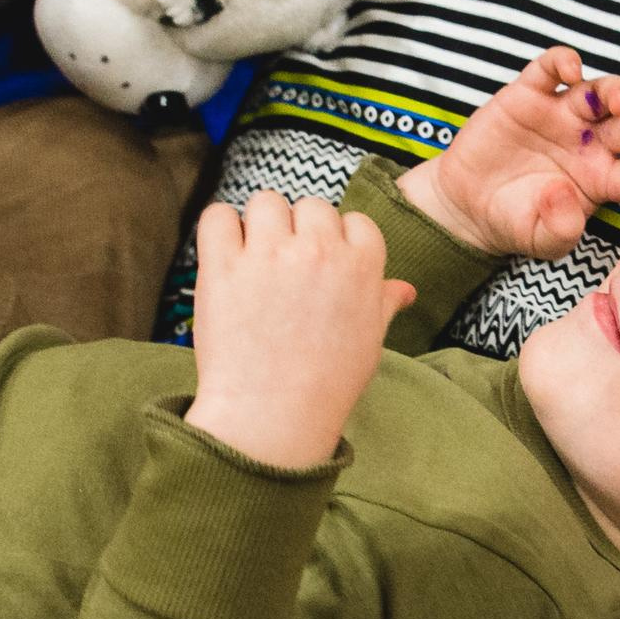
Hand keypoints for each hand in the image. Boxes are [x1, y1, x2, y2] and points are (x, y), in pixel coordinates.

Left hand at [183, 191, 416, 468]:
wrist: (273, 417)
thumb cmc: (327, 384)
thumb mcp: (370, 340)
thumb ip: (382, 302)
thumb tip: (403, 289)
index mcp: (361, 265)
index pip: (355, 221)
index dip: (338, 241)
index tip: (324, 266)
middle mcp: (318, 250)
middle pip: (310, 206)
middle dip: (299, 230)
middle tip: (287, 268)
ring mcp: (269, 254)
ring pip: (265, 201)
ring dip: (260, 224)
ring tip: (255, 260)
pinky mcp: (224, 265)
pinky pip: (217, 216)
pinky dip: (219, 229)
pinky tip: (225, 255)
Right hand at [397, 47, 619, 258]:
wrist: (470, 204)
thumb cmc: (517, 222)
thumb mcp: (541, 239)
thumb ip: (559, 228)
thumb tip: (565, 197)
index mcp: (601, 179)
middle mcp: (590, 142)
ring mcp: (562, 116)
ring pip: (599, 93)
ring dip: (615, 92)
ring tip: (619, 101)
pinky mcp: (529, 95)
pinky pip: (550, 70)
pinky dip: (562, 62)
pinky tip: (571, 67)